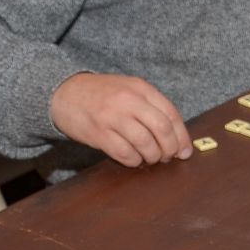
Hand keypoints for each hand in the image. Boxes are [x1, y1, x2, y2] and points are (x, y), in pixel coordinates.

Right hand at [50, 72, 192, 167]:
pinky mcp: (99, 133)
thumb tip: (176, 136)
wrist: (64, 93)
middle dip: (170, 148)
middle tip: (168, 157)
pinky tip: (133, 159)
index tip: (185, 151)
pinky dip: (134, 160)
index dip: (182, 136)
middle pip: (162, 130)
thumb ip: (151, 107)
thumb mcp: (129, 90)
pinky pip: (125, 153)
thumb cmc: (102, 95)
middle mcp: (129, 101)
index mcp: (141, 88)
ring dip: (152, 156)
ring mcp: (112, 116)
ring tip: (150, 157)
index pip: (171, 114)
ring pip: (145, 143)